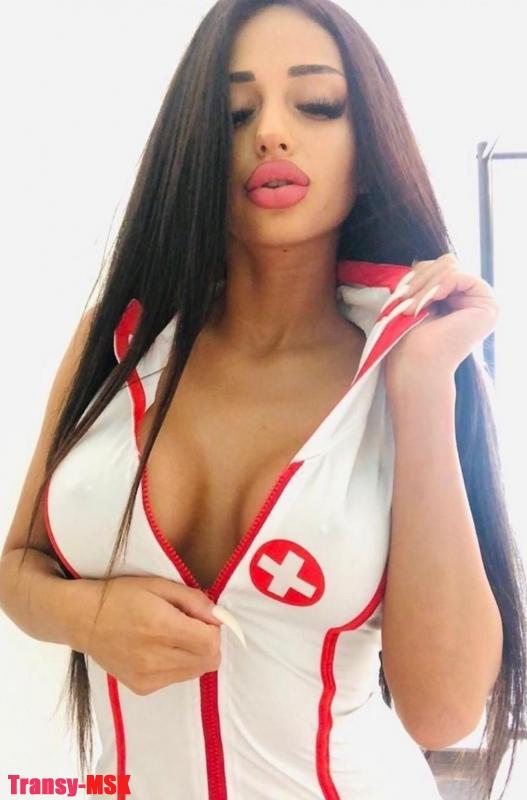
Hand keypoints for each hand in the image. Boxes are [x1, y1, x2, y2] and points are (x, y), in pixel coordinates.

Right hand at [79, 576, 222, 694]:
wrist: (84, 620)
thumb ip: (193, 600)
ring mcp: (148, 677)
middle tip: (190, 626)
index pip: (211, 643)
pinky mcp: (142, 688)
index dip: (214, 629)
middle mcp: (155, 658)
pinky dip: (177, 665)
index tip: (203, 617)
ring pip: (195, 673)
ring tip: (172, 637)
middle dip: (207, 643)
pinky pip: (176, 679)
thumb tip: (219, 616)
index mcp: (161, 628)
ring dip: (194, 655)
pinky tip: (159, 649)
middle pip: (208, 662)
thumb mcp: (159, 585)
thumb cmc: (122, 595)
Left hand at [384, 253, 498, 397]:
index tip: (399, 296)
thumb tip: (420, 261)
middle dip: (419, 280)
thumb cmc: (409, 340)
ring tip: (410, 309)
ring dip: (423, 287)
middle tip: (402, 304)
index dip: (417, 276)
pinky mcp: (488, 307)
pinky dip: (436, 288)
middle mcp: (475, 299)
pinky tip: (424, 306)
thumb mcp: (417, 299)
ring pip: (449, 267)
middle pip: (446, 262)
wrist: (415, 365)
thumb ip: (426, 280)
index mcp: (459, 299)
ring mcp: (485, 303)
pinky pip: (457, 276)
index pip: (439, 265)